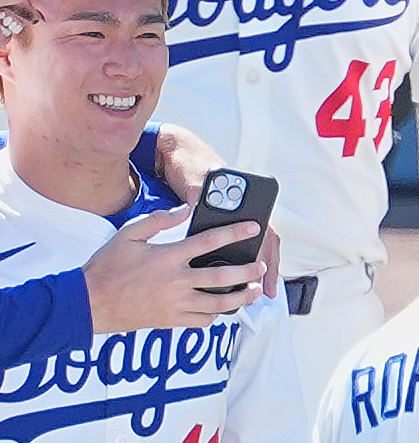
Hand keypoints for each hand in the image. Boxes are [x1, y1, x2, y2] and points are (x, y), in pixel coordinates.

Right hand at [83, 206, 265, 332]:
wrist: (90, 302)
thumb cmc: (106, 266)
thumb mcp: (128, 234)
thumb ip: (158, 220)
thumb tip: (184, 210)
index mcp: (167, 257)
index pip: (209, 241)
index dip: (234, 233)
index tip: (252, 227)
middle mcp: (175, 282)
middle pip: (222, 276)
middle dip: (246, 271)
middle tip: (260, 265)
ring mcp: (174, 304)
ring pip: (217, 304)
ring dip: (239, 298)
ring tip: (252, 292)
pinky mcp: (170, 321)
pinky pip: (201, 322)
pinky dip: (214, 316)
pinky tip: (219, 309)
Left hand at [155, 124, 280, 296]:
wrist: (175, 151)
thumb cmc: (187, 164)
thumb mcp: (193, 181)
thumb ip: (198, 197)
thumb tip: (201, 213)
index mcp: (239, 198)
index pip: (262, 230)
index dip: (265, 254)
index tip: (264, 273)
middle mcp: (239, 207)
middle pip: (263, 240)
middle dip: (266, 267)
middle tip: (267, 291)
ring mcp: (231, 213)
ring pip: (252, 243)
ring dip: (255, 265)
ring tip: (256, 290)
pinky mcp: (217, 218)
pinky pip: (234, 242)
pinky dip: (238, 258)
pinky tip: (235, 275)